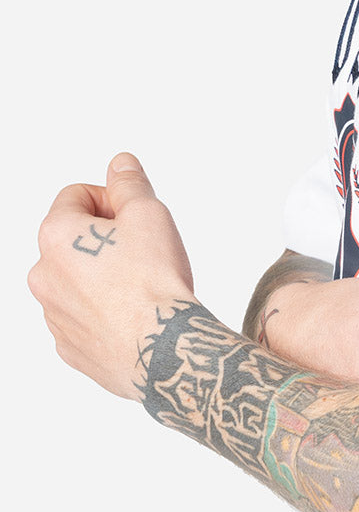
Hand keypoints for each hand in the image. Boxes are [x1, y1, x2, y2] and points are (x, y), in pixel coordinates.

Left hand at [28, 153, 195, 400]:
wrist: (161, 346)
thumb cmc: (152, 280)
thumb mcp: (149, 213)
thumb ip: (129, 184)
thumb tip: (120, 165)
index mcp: (57, 235)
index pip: (77, 194)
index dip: (112, 199)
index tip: (137, 216)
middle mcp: (43, 274)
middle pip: (74, 237)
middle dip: (107, 237)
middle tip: (145, 247)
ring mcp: (52, 314)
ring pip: (77, 278)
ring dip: (103, 272)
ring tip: (142, 281)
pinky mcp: (68, 345)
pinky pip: (83, 314)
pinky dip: (104, 308)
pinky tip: (134, 310)